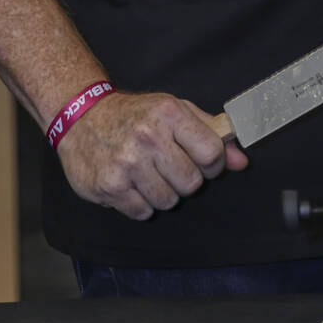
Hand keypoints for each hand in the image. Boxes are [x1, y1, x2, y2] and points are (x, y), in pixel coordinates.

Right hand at [57, 89, 248, 220]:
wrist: (81, 117)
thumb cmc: (135, 115)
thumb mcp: (175, 110)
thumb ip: (210, 134)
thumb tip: (241, 161)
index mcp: (169, 113)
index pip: (212, 153)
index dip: (212, 164)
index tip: (202, 162)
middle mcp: (148, 137)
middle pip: (192, 182)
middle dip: (185, 180)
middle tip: (169, 167)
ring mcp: (127, 163)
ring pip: (168, 201)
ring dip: (163, 193)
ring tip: (148, 174)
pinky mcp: (109, 186)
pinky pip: (143, 212)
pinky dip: (140, 203)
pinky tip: (131, 184)